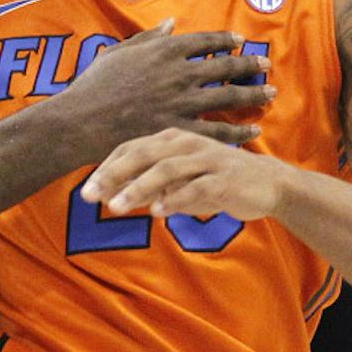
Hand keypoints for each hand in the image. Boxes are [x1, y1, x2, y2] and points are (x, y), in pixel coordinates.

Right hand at [63, 20, 275, 155]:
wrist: (80, 121)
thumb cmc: (93, 86)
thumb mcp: (117, 52)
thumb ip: (148, 38)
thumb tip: (170, 23)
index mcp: (164, 50)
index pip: (205, 40)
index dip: (226, 40)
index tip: (239, 41)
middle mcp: (179, 73)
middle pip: (225, 66)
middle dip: (249, 65)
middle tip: (266, 65)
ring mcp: (181, 103)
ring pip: (228, 98)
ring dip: (252, 95)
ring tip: (270, 94)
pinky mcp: (179, 130)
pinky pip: (217, 131)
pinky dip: (238, 131)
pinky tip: (252, 132)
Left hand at [81, 127, 286, 219]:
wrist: (266, 183)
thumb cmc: (213, 179)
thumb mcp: (178, 180)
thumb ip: (147, 185)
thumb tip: (110, 196)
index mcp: (171, 138)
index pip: (130, 148)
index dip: (106, 168)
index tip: (85, 190)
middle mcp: (185, 143)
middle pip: (142, 154)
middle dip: (113, 175)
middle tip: (89, 195)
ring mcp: (206, 158)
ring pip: (166, 170)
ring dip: (138, 188)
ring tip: (116, 207)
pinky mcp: (225, 177)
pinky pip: (197, 187)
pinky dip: (176, 199)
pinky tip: (157, 213)